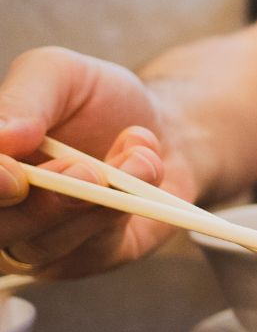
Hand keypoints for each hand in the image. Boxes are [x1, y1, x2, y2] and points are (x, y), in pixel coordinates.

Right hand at [0, 47, 193, 277]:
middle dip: (41, 204)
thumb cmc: (99, 100)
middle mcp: (1, 208)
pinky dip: (120, 212)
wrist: (166, 127)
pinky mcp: (87, 258)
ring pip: (42, 246)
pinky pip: (90, 253)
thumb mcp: (61, 73)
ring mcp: (39, 239)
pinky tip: (146, 167)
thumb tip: (1, 137)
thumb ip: (24, 98)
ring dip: (94, 204)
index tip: (13, 174)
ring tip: (136, 159)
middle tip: (86, 169)